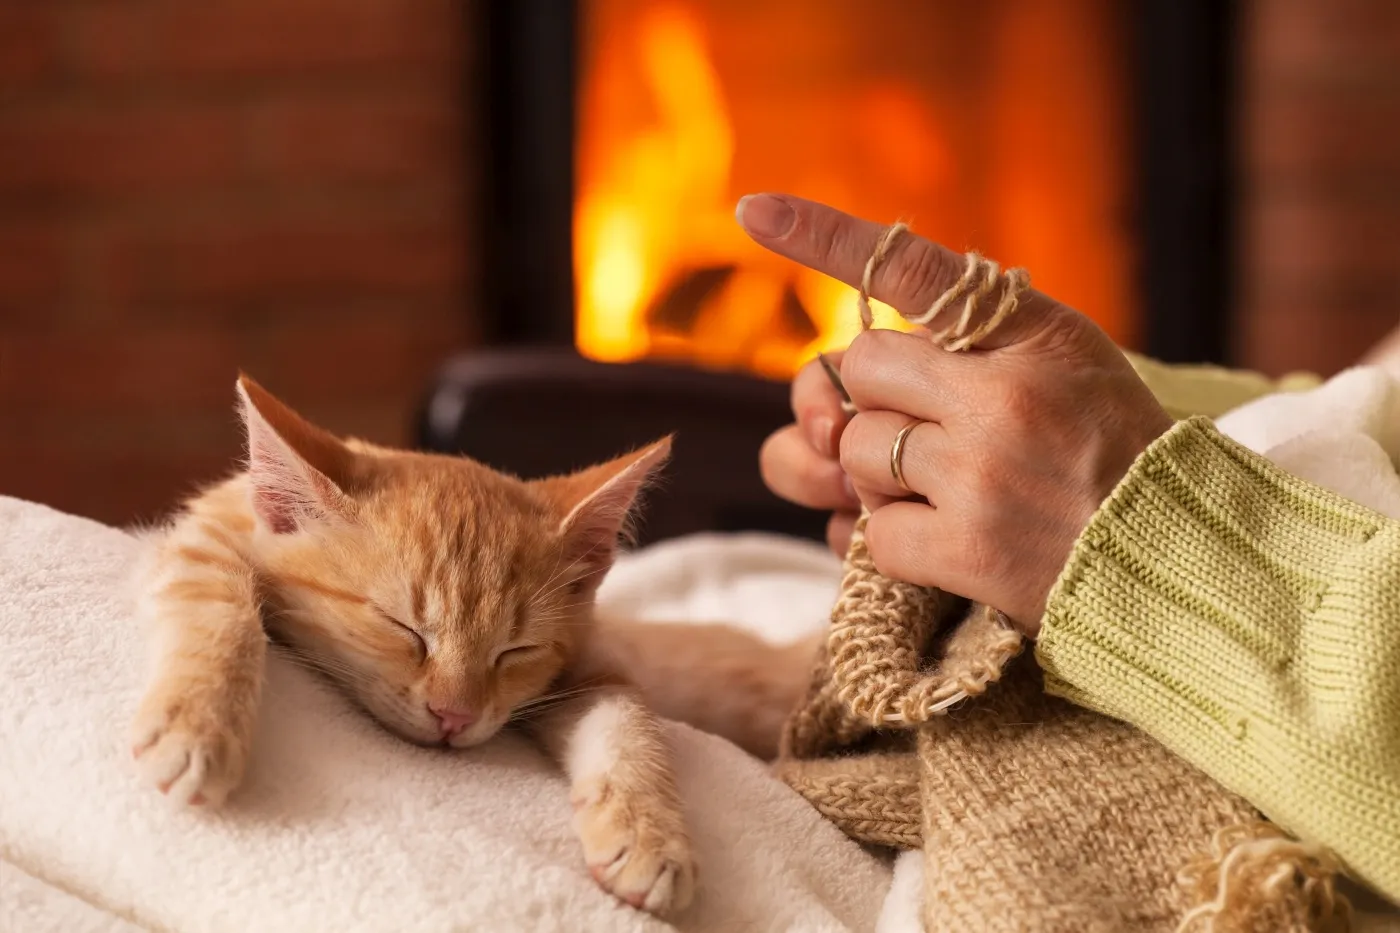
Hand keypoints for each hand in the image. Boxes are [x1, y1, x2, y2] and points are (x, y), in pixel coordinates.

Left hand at [740, 193, 1173, 635]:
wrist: (1179, 560)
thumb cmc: (1112, 451)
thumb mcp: (1066, 359)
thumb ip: (974, 339)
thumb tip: (850, 367)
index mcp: (1029, 332)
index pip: (912, 269)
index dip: (824, 236)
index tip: (754, 210)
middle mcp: (1001, 394)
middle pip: (859, 370)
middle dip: (872, 402)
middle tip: (925, 430)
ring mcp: (980, 473)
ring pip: (856, 452)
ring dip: (880, 477)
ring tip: (951, 491)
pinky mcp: (967, 550)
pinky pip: (868, 535)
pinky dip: (891, 543)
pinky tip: (947, 543)